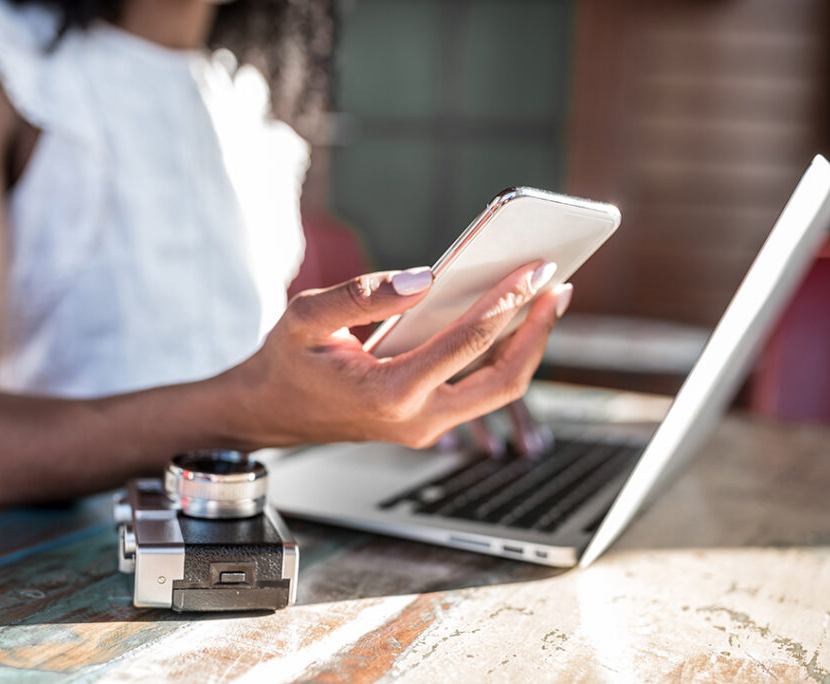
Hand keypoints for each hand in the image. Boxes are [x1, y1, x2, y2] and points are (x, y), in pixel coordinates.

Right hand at [225, 262, 572, 449]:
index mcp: (388, 394)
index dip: (505, 302)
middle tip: (558, 286)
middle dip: (537, 333)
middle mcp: (417, 420)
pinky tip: (512, 320)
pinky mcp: (429, 422)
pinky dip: (502, 355)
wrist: (270, 412)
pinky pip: (479, 390)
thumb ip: (362, 295)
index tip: (534, 269)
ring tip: (546, 300)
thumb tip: (423, 279)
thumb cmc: (287, 363)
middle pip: (503, 382)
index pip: (465, 344)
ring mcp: (427, 427)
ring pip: (498, 391)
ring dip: (527, 346)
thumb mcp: (306, 317)